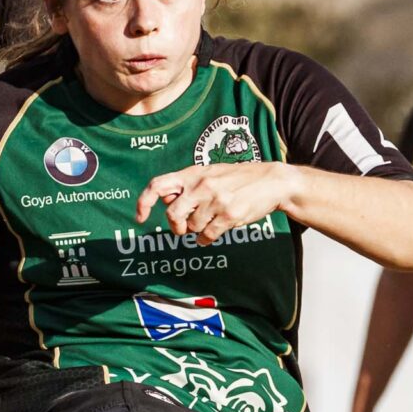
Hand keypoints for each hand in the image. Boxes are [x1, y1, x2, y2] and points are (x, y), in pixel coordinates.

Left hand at [137, 162, 297, 244]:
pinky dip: (207, 238)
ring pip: (192, 227)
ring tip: (212, 220)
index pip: (158, 185)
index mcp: (193, 174)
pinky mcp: (229, 215)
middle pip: (172, 214)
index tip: (140, 217)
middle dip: (175, 226)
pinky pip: (207, 236)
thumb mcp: (210, 174)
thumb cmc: (238, 179)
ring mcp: (216, 200)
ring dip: (198, 230)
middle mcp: (202, 186)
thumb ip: (187, 186)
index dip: (144, 202)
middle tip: (183, 227)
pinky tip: (216, 230)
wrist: (272, 181)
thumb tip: (165, 202)